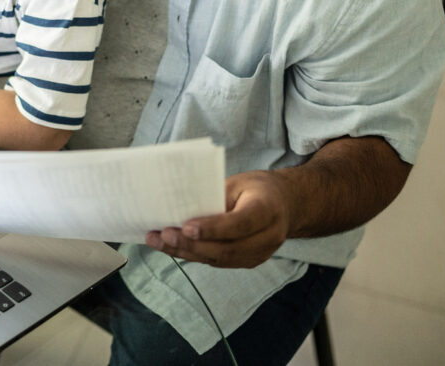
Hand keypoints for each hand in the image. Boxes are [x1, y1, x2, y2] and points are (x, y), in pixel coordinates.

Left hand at [145, 170, 291, 268]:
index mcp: (268, 210)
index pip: (239, 224)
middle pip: (227, 248)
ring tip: (158, 241)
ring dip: (186, 252)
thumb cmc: (257, 189)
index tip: (186, 226)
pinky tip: (171, 247)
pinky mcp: (249, 262)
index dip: (212, 228)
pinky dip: (193, 255)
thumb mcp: (239, 182)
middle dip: (192, 244)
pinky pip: (218, 262)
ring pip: (219, 260)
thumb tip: (181, 209)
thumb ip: (216, 197)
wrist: (285, 205)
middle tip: (164, 235)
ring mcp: (260, 254)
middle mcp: (268, 237)